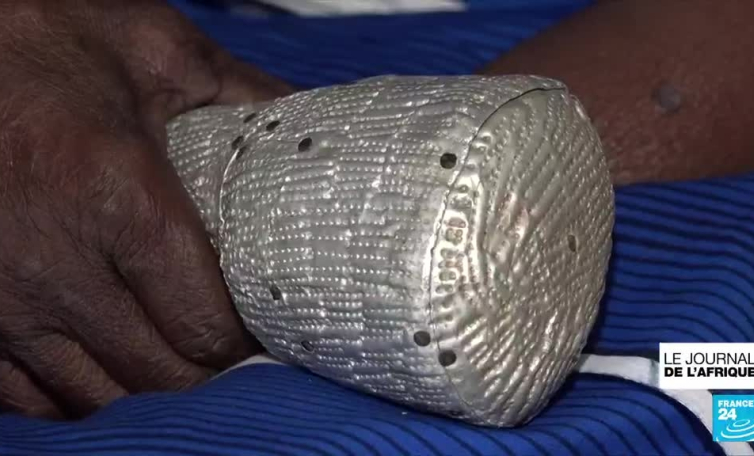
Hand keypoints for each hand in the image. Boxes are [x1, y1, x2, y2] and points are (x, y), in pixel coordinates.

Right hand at [0, 0, 290, 418]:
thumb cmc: (44, 39)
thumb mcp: (156, 48)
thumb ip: (242, 93)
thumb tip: (309, 134)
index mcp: (119, 197)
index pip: (203, 323)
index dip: (244, 341)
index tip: (263, 328)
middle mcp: (55, 263)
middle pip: (159, 372)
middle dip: (206, 371)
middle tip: (229, 347)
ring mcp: (1, 298)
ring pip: (96, 396)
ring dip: (149, 386)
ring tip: (176, 357)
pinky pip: (27, 397)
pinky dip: (78, 393)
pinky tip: (106, 364)